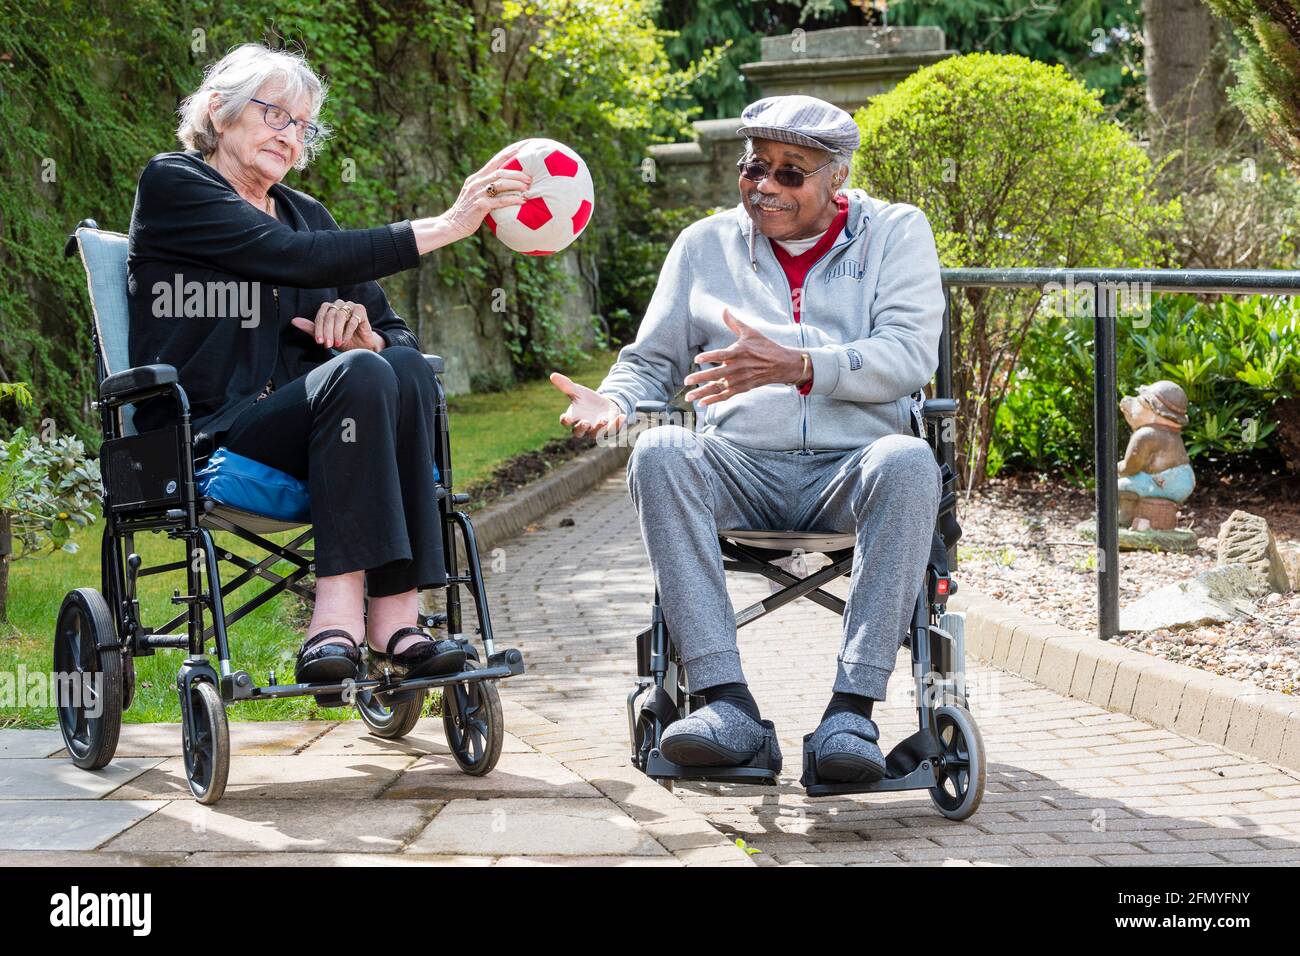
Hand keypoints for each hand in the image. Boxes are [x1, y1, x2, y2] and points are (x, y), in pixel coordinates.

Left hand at [291, 299, 382, 351]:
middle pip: (330, 315)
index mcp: (329, 308)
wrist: (361, 346)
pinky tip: (345, 339)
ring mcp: (350, 306)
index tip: (319, 342)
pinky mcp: (361, 310)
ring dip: (337, 332)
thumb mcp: (325, 336)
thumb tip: (293, 321)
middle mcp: (339, 304)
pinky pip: (352, 320)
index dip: (319, 328)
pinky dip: (347, 331)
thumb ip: (312, 329)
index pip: (321, 315)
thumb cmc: (343, 339)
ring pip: (340, 316)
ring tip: (337, 343)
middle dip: (327, 332)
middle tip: (327, 344)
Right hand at [438, 142, 533, 240]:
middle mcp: (476, 182)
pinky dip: (513, 200)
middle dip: (517, 173)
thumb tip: (506, 185)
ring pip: (501, 183)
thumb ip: (487, 187)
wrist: (452, 224)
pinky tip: (522, 201)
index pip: (494, 162)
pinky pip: (500, 200)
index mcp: (476, 178)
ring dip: (517, 185)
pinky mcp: (480, 205)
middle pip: (501, 172)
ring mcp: (478, 193)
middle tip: (529, 178)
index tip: (521, 148)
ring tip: (528, 188)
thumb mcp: (476, 194)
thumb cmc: (468, 211)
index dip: (508, 154)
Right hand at [550, 371, 625, 437]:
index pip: (566, 422)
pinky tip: (622, 416)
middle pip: (578, 433)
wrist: (603, 405)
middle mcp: (584, 427)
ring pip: (596, 435)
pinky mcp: (609, 430)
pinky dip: (617, 424)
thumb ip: (566, 385)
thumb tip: (552, 375)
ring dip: (599, 428)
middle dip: (581, 429)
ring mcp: (596, 430)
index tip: (566, 418)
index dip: (565, 420)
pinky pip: (613, 431)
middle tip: (585, 422)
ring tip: (602, 419)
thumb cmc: (587, 400)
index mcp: (574, 417)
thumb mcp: (578, 391)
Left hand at [683, 307, 807, 406]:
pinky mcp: (743, 388)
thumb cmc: (765, 346)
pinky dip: (714, 400)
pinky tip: (702, 403)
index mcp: (740, 352)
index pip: (722, 355)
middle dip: (701, 378)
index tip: (696, 360)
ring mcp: (740, 379)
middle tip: (686, 381)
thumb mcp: (750, 332)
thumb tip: (724, 309)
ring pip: (719, 387)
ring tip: (689, 397)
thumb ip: (734, 323)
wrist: (782, 364)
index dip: (709, 357)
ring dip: (703, 393)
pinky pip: (726, 395)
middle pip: (717, 374)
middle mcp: (739, 367)